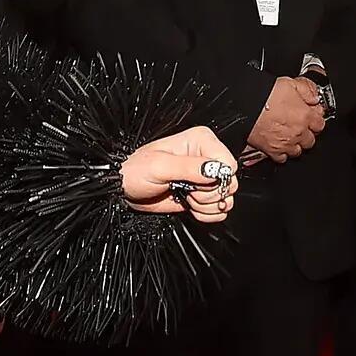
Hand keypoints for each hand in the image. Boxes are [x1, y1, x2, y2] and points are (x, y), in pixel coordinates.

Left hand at [120, 126, 240, 222]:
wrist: (125, 189)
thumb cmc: (136, 171)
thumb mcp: (160, 166)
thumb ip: (189, 167)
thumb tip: (217, 170)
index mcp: (202, 141)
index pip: (228, 164)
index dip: (215, 179)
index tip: (193, 182)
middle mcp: (207, 157)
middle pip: (230, 183)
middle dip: (207, 194)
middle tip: (185, 189)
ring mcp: (206, 178)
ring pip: (225, 199)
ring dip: (205, 205)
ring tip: (184, 196)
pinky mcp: (203, 196)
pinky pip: (219, 211)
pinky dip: (205, 214)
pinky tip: (189, 206)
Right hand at [246, 76, 325, 162]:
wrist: (244, 106)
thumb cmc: (265, 94)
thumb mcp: (290, 83)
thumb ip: (307, 91)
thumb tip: (314, 98)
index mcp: (305, 116)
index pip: (320, 124)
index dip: (315, 120)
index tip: (311, 117)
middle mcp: (298, 132)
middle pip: (310, 140)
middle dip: (306, 133)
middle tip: (299, 126)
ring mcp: (286, 144)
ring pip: (298, 151)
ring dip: (296, 144)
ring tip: (289, 136)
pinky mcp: (272, 151)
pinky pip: (282, 158)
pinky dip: (282, 153)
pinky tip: (279, 144)